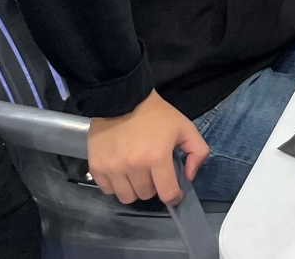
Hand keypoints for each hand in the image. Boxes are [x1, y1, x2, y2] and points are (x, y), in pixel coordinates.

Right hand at [86, 91, 208, 204]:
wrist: (121, 98)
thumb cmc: (155, 114)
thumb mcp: (184, 127)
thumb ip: (197, 152)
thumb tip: (188, 178)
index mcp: (157, 157)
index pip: (167, 193)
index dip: (174, 196)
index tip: (174, 191)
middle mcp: (134, 165)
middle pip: (146, 195)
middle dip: (153, 186)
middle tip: (152, 170)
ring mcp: (113, 168)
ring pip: (127, 196)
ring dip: (134, 188)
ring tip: (136, 172)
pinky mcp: (97, 166)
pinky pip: (108, 190)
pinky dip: (116, 185)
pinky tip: (121, 170)